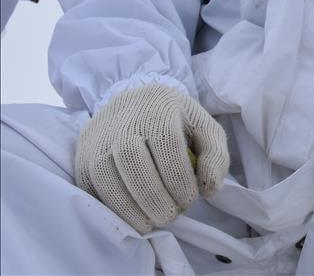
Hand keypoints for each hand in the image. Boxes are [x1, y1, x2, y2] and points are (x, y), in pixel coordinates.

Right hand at [74, 84, 228, 233]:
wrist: (135, 104)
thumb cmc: (176, 121)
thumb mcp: (205, 129)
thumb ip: (215, 156)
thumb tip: (209, 190)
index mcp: (159, 109)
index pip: (166, 143)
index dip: (177, 178)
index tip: (188, 200)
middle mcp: (123, 121)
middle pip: (132, 160)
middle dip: (152, 196)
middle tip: (169, 217)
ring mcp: (98, 139)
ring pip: (105, 175)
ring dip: (127, 207)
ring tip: (149, 223)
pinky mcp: (82, 158)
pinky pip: (90, 186)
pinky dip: (108, 207)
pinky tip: (129, 218)